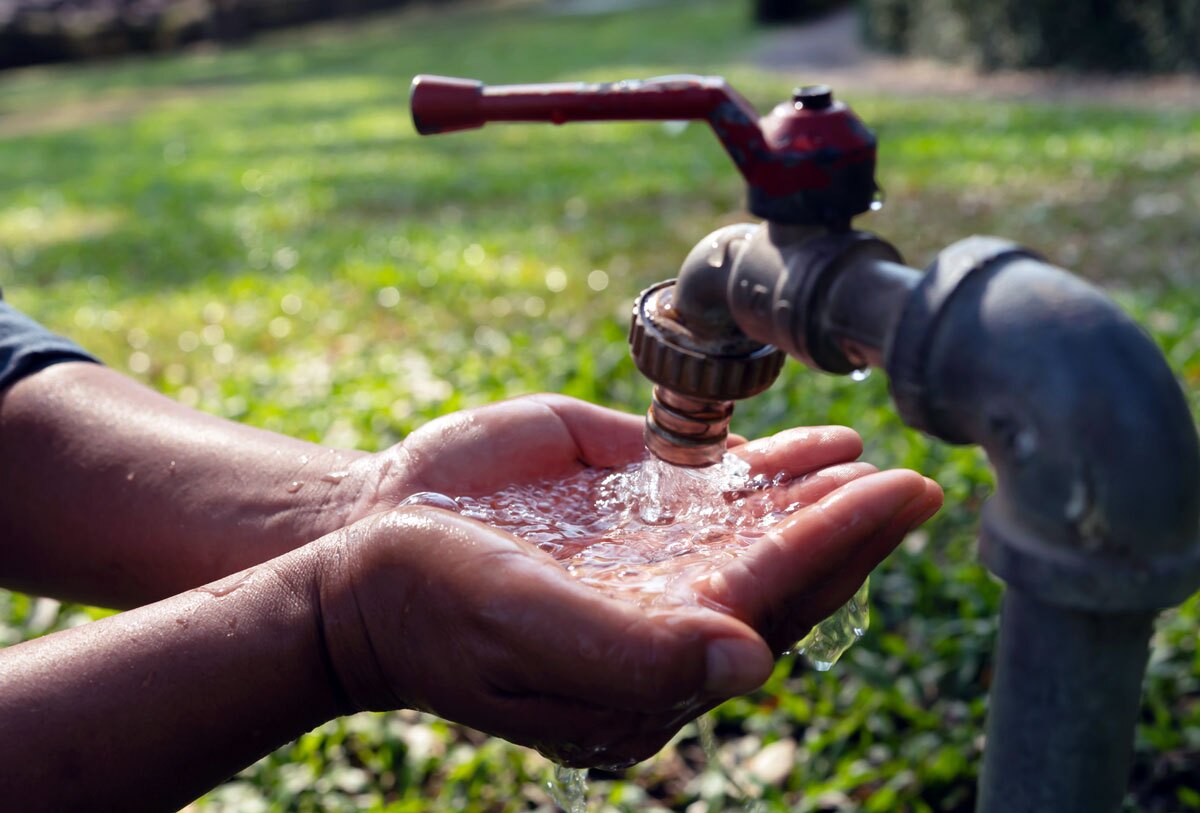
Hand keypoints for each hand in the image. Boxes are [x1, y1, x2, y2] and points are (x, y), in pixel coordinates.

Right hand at [317, 395, 941, 766]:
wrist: (362, 555)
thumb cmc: (431, 605)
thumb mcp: (522, 632)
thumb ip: (632, 655)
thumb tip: (749, 664)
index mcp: (650, 659)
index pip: (765, 601)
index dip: (835, 547)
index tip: (897, 497)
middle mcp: (662, 610)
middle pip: (779, 570)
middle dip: (850, 527)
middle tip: (917, 485)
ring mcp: (645, 555)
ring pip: (752, 528)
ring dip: (816, 497)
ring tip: (876, 465)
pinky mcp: (618, 505)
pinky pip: (704, 487)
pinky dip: (759, 467)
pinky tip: (804, 450)